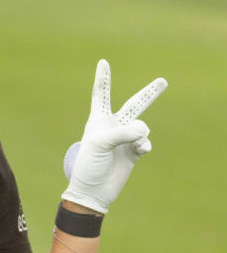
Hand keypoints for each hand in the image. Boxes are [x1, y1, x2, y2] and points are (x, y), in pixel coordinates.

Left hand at [62, 59, 167, 213]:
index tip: (103, 62)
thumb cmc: (90, 163)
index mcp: (98, 119)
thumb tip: (145, 130)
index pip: (101, 94)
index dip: (103, 79)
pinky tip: (140, 150)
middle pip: (134, 105)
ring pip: (142, 127)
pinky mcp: (134, 151)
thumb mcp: (101, 143)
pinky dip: (145, 144)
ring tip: (130, 144)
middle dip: (150, 94)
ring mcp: (125, 138)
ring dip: (138, 134)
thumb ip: (123, 132)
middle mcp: (113, 126)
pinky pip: (146, 142)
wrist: (93, 190)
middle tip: (163, 81)